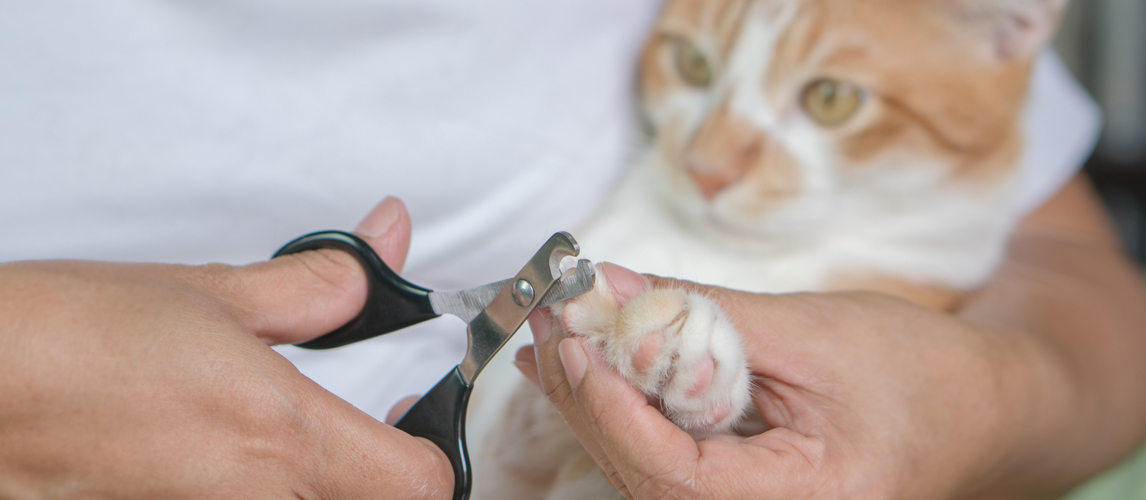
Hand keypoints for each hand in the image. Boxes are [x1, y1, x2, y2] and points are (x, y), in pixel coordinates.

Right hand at [0, 197, 452, 498]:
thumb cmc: (62, 342)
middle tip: (358, 429)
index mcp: (280, 438)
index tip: (413, 418)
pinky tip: (217, 457)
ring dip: (314, 482)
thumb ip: (315, 286)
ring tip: (271, 439)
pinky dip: (253, 491)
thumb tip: (383, 245)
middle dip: (376, 472)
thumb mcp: (208, 294)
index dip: (429, 449)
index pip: (420, 484)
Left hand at [517, 264, 1075, 499]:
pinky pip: (669, 465)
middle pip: (650, 479)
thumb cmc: (922, 373)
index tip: (576, 347)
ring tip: (556, 344)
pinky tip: (596, 373)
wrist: (983, 408)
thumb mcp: (811, 331)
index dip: (616, 412)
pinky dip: (628, 414)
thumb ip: (703, 314)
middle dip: (591, 401)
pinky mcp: (743, 496)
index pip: (679, 478)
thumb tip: (610, 288)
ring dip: (598, 406)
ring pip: (650, 475)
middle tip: (551, 328)